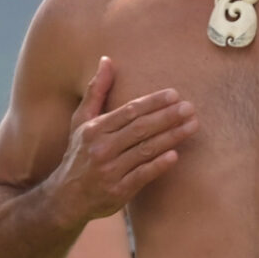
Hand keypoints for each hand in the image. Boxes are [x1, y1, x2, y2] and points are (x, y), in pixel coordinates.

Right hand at [52, 58, 195, 222]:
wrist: (66, 198)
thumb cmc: (79, 154)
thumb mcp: (81, 121)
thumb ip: (96, 91)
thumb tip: (106, 60)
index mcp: (95, 129)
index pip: (129, 111)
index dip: (153, 102)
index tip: (174, 94)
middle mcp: (101, 148)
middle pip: (140, 128)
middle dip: (167, 117)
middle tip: (190, 108)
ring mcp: (110, 171)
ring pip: (145, 150)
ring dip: (171, 137)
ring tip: (192, 126)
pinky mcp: (118, 191)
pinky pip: (142, 175)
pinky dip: (158, 165)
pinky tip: (175, 155)